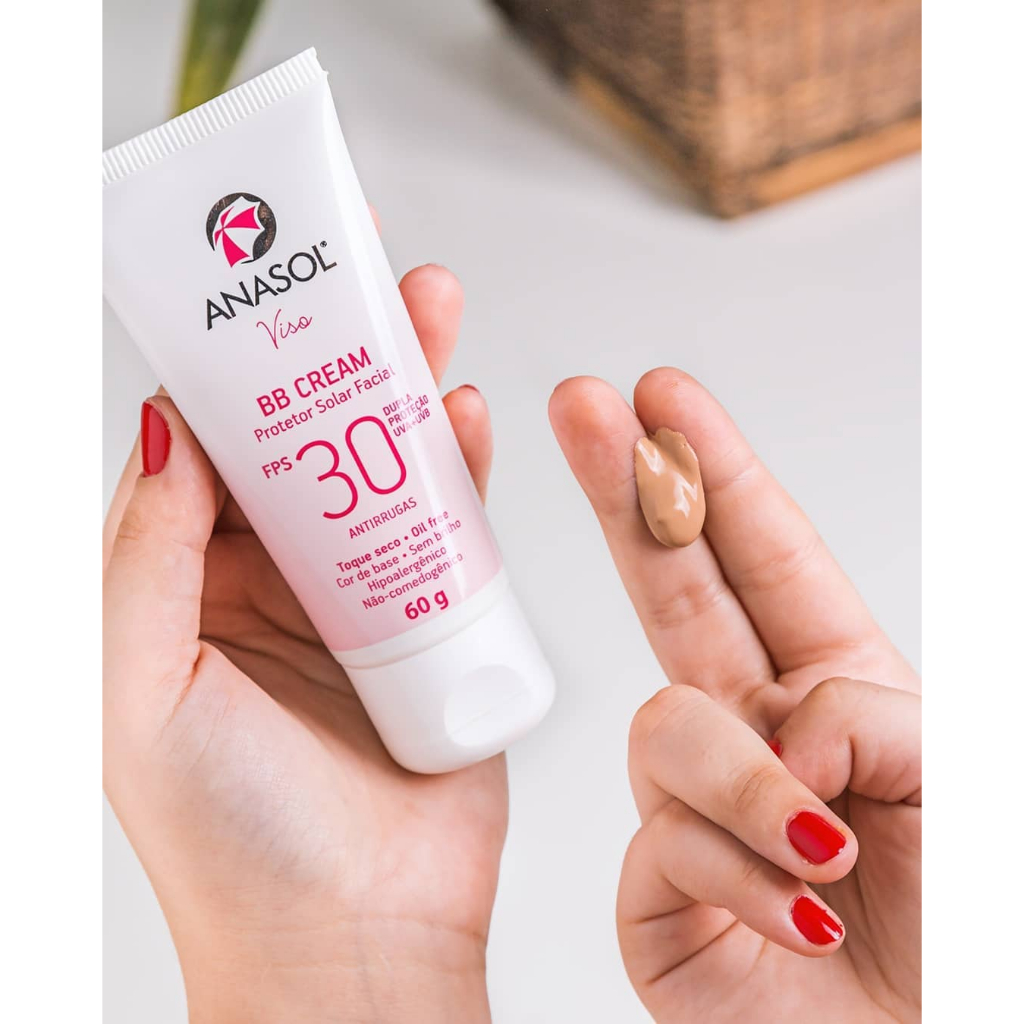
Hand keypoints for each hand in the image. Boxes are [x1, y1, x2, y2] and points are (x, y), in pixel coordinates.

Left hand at [104, 263, 501, 1023]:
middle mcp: (278, 579)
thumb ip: (144, 555)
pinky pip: (455, 526)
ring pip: (389, 465)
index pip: (214, 442)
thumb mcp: (140, 691)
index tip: (271, 282)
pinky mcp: (439, 622)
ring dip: (411, 387)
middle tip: (377, 275)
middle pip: (313, 436)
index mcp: (192, 584)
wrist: (357, 942)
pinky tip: (470, 421)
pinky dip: (464, 468)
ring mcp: (364, 596)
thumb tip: (162, 428)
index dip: (242, 359)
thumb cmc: (236, 843)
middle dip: (345, 350)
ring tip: (435, 314)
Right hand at [550, 368, 920, 1022]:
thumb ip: (876, 713)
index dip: (712, 473)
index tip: (661, 400)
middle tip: (581, 411)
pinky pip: (665, 841)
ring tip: (821, 851)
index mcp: (837, 690)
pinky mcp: (654, 887)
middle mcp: (755, 731)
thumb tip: (778, 714)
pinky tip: (793, 918)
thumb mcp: (959, 789)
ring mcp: (694, 804)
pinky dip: (743, 876)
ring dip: (750, 782)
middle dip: (629, 493)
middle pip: (673, 589)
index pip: (762, 557)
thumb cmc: (964, 940)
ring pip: (669, 728)